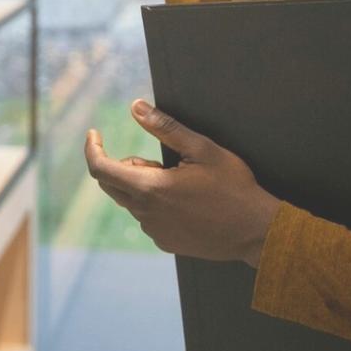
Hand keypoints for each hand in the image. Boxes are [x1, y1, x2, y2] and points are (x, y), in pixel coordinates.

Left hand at [84, 99, 280, 267]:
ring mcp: (155, 231)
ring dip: (142, 185)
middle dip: (123, 166)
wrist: (256, 231)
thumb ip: (164, 127)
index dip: (93, 149)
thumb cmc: (233, 187)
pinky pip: (147, 217)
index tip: (95, 133)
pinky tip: (185, 202)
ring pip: (131, 201)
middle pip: (111, 185)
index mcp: (150, 189)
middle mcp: (146, 214)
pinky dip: (154, 204)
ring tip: (181, 181)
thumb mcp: (202, 149)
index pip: (101, 169)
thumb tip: (135, 107)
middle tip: (157, 160)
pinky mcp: (166, 242)